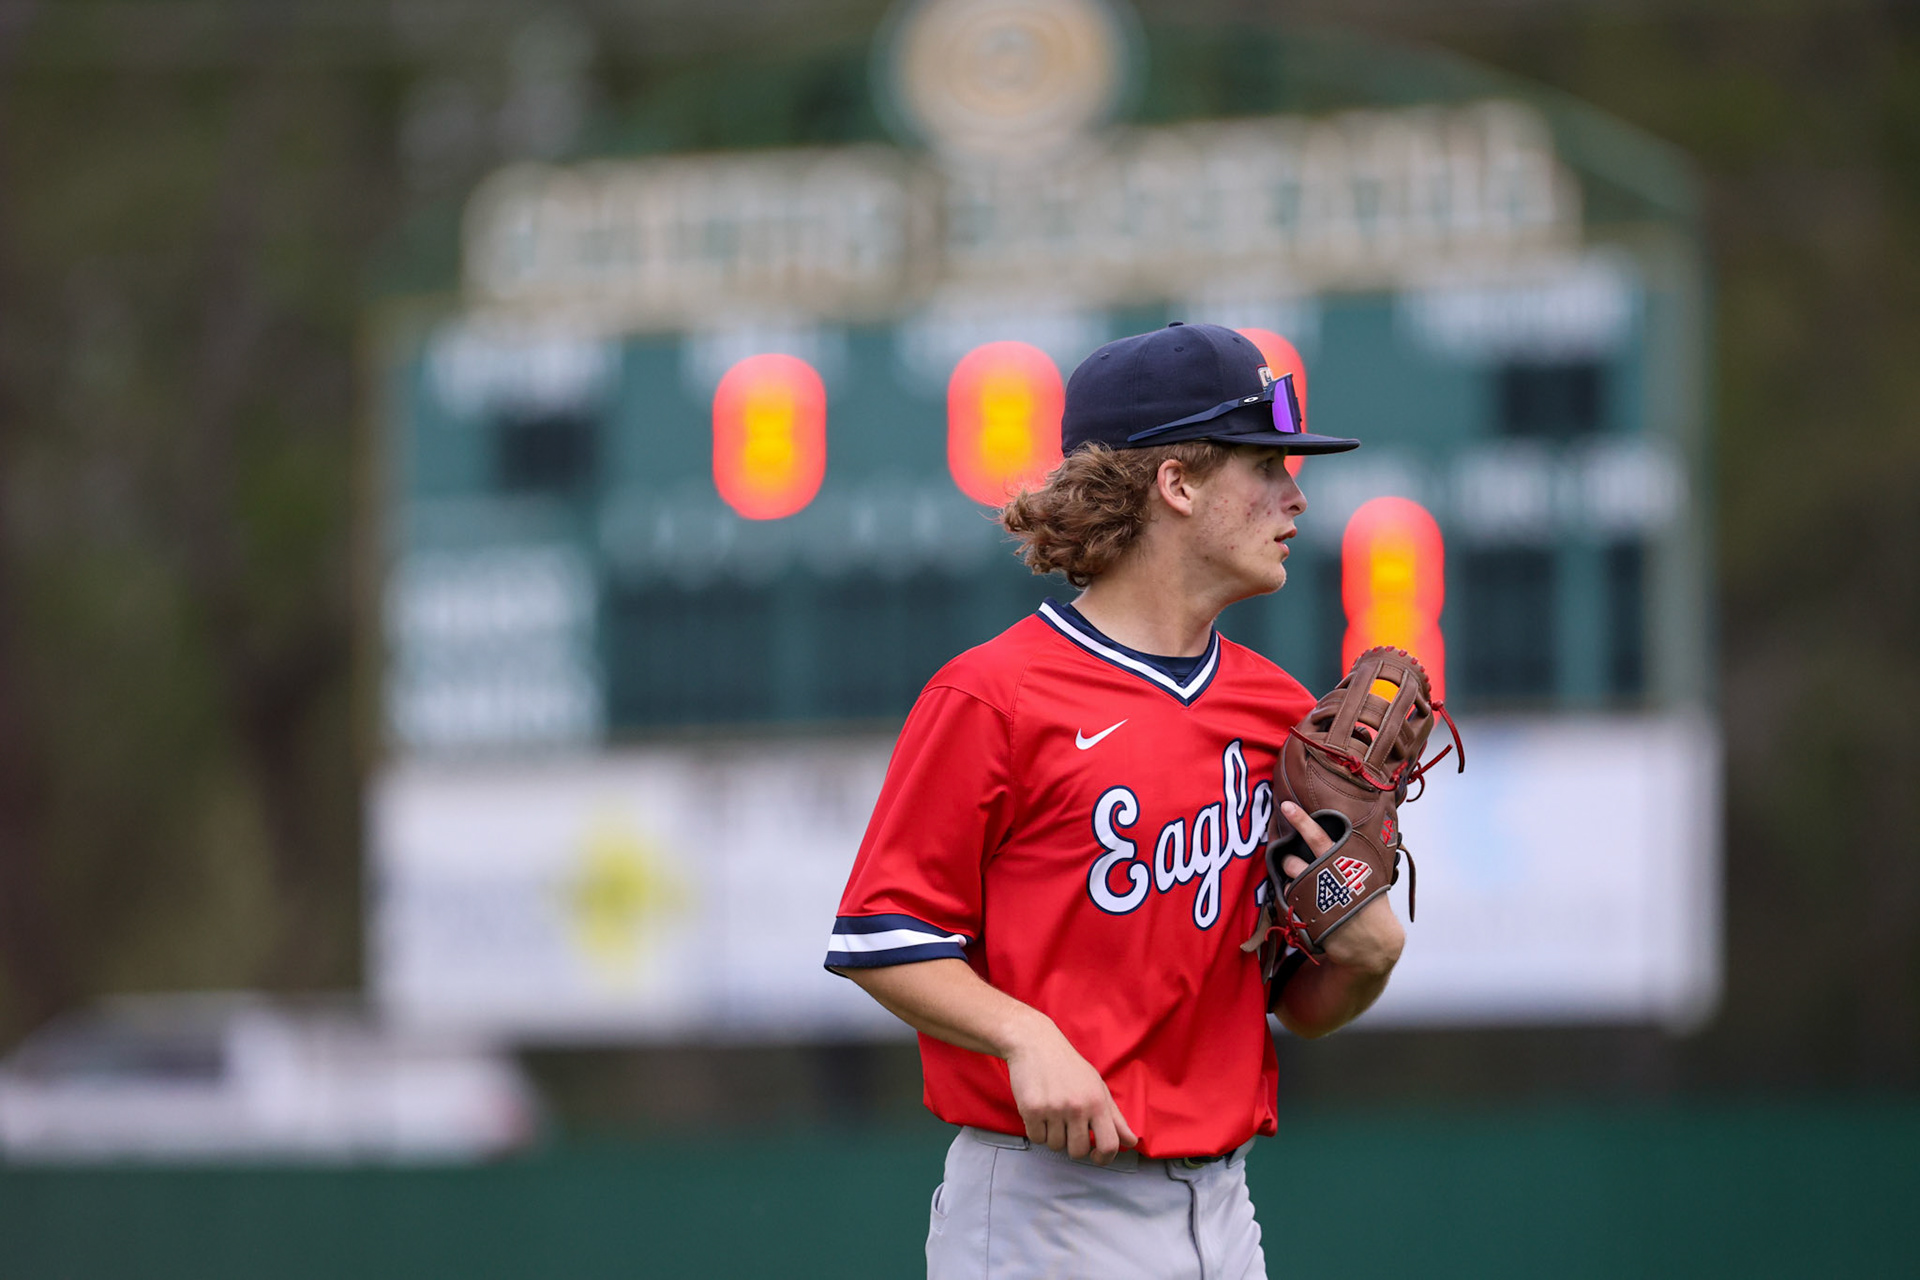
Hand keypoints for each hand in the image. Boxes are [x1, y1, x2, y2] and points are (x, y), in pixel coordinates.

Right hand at [1003, 1014, 1138, 1163]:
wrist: (1035, 1044)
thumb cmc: (1068, 1066)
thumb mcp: (1097, 1087)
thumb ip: (1115, 1118)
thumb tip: (1131, 1142)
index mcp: (1097, 1102)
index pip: (1109, 1145)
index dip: (1104, 1158)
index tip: (1096, 1156)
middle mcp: (1077, 1107)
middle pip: (1078, 1152)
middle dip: (1073, 1145)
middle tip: (1069, 1127)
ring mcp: (1054, 1109)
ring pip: (1055, 1146)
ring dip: (1053, 1135)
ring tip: (1052, 1113)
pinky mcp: (1032, 1110)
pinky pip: (1036, 1138)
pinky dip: (1037, 1130)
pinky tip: (1039, 1112)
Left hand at [1276, 800, 1404, 975]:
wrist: (1371, 943)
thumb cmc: (1370, 904)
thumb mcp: (1369, 874)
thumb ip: (1350, 856)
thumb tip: (1338, 839)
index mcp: (1344, 862)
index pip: (1319, 837)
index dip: (1302, 820)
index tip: (1286, 806)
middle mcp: (1326, 877)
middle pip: (1292, 862)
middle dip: (1290, 862)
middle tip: (1297, 865)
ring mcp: (1314, 897)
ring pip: (1288, 882)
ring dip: (1292, 883)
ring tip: (1308, 890)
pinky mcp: (1305, 916)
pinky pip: (1290, 902)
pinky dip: (1295, 902)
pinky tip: (1309, 908)